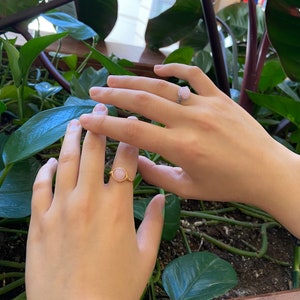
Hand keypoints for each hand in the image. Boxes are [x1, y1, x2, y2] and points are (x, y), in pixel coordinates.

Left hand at [26, 105, 164, 299]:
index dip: (131, 138)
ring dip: (72, 138)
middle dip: (99, 124)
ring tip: (76, 122)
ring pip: (66, 161)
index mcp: (118, 207)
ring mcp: (61, 208)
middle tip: (100, 105)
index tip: (132, 124)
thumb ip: (155, 222)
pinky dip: (46, 169)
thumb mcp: (145, 256)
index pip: (126, 160)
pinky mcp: (40, 220)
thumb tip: (161, 198)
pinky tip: (51, 160)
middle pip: (94, 151)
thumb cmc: (116, 288)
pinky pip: (41, 186)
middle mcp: (89, 199)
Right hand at [80, 63, 299, 237]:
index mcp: (182, 148)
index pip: (133, 132)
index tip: (86, 120)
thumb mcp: (187, 188)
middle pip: (143, 101)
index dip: (106, 126)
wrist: (266, 171)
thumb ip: (156, 175)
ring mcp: (207, 105)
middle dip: (114, 96)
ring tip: (114, 80)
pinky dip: (176, 67)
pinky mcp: (220, 97)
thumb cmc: (226, 184)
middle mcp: (191, 122)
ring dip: (135, 81)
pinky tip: (159, 67)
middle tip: (94, 93)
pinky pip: (195, 75)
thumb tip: (132, 162)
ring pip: (164, 86)